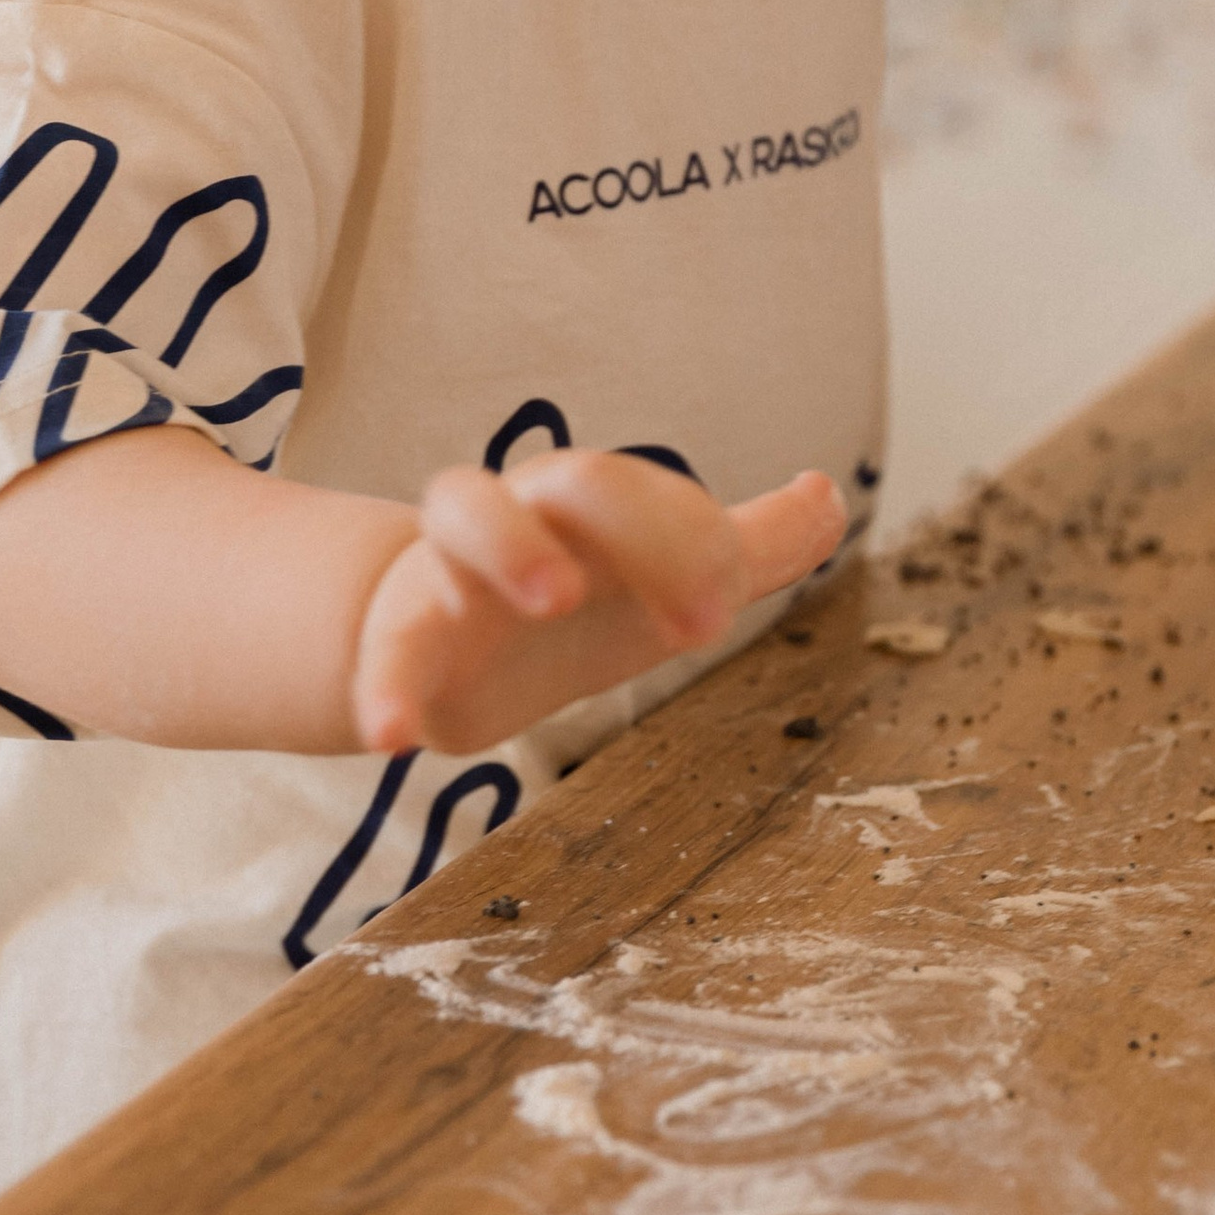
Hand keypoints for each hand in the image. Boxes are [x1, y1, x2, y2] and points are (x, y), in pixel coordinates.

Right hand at [350, 451, 847, 757]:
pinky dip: (384, 687)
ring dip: (512, 542)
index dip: (690, 540)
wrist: (438, 643)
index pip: (652, 490)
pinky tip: (393, 737)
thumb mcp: (663, 580)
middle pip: (571, 478)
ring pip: (463, 510)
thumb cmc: (572, 601)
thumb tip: (829, 494)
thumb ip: (753, 544)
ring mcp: (455, 565)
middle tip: (699, 623)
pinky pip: (385, 650)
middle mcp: (525, 512)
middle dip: (638, 526)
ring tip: (557, 599)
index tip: (719, 619)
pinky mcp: (402, 638)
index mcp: (590, 503)